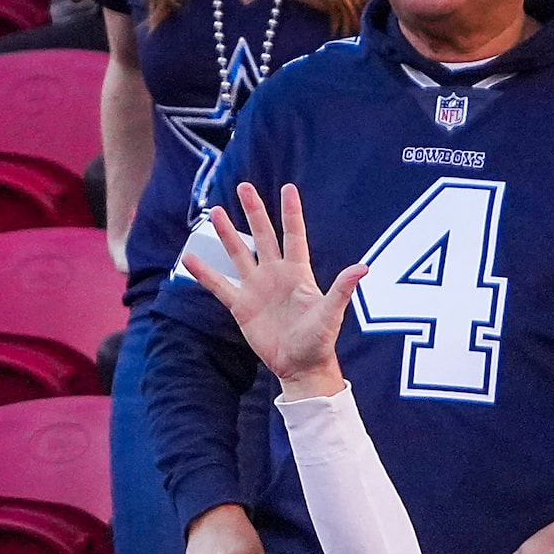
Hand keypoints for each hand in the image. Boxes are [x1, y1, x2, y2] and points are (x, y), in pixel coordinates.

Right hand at [187, 182, 364, 401]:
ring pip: (239, 254)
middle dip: (254, 212)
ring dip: (227, 234)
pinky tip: (190, 257)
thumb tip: (363, 267)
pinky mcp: (242, 306)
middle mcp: (276, 275)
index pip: (294, 235)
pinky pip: (220, 286)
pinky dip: (204, 273)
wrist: (301, 367)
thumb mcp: (331, 313)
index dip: (291, 212)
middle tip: (244, 187)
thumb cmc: (320, 340)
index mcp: (298, 273)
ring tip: (214, 211)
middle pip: (263, 236)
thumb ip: (342, 289)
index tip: (288, 188)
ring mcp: (257, 289)